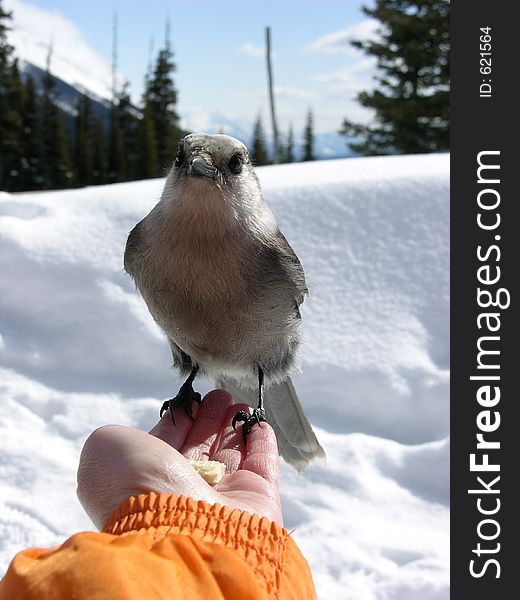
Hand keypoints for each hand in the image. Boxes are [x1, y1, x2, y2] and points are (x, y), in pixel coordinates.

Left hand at [77, 390, 281, 529]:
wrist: (182, 530)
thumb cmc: (138, 485)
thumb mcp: (105, 448)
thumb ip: (116, 436)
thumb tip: (135, 440)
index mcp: (149, 481)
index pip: (169, 442)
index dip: (181, 418)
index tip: (192, 397)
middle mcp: (185, 491)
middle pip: (202, 446)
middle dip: (210, 418)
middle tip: (220, 394)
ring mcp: (223, 498)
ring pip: (231, 454)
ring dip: (236, 425)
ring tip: (240, 402)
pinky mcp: (258, 500)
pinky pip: (263, 463)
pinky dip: (262, 440)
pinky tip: (260, 421)